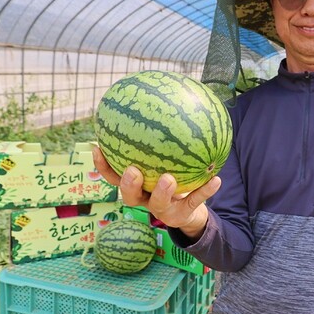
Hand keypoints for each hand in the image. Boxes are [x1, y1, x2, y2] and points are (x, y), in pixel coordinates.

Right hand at [92, 147, 220, 239]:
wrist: (191, 209)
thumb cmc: (173, 177)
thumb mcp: (164, 157)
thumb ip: (158, 138)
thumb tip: (161, 99)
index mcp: (137, 185)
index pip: (114, 176)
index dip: (103, 165)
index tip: (97, 147)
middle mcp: (146, 198)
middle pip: (130, 196)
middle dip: (129, 184)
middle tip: (133, 170)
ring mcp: (164, 209)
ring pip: (158, 204)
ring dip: (162, 192)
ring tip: (168, 178)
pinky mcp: (184, 214)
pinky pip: (195, 201)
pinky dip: (205, 191)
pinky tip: (216, 179)